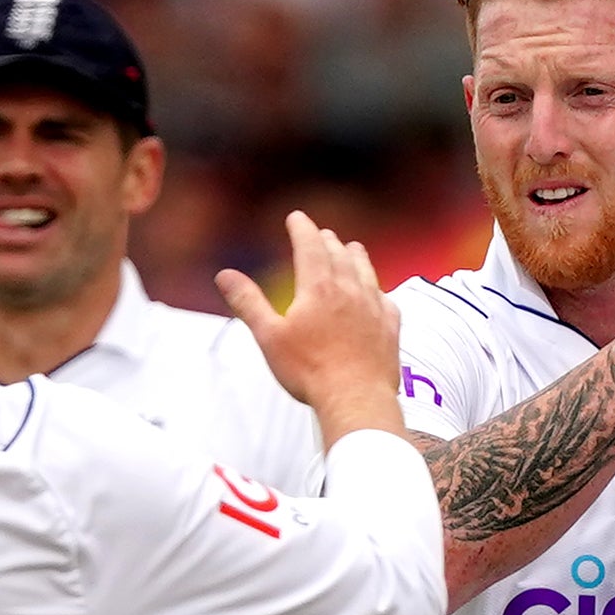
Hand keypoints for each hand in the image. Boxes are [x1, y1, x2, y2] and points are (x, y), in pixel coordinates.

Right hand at [223, 213, 404, 445]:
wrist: (356, 397)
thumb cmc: (310, 371)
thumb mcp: (270, 336)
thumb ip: (248, 302)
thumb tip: (225, 275)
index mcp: (318, 287)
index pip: (310, 245)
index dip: (302, 227)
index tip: (296, 217)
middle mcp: (349, 289)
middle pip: (339, 253)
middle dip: (327, 240)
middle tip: (321, 234)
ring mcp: (374, 306)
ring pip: (366, 270)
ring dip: (356, 256)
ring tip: (352, 248)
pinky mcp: (390, 326)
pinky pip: (385, 298)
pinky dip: (378, 288)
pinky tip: (378, 292)